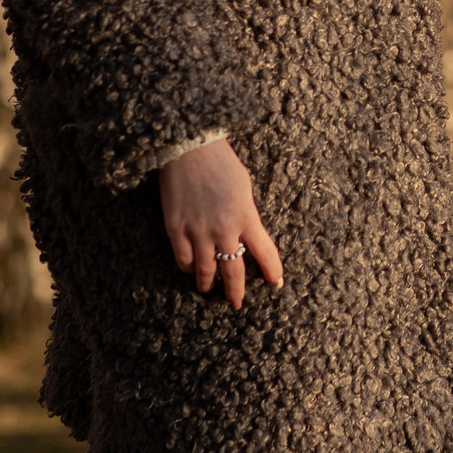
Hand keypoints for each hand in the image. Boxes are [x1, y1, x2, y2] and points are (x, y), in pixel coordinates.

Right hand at [159, 138, 283, 308]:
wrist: (190, 147)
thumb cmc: (221, 163)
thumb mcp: (245, 188)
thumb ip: (247, 215)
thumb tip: (246, 236)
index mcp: (246, 216)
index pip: (265, 252)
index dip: (272, 271)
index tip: (276, 284)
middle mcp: (224, 229)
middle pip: (234, 272)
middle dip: (236, 292)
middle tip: (237, 304)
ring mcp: (198, 231)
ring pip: (205, 272)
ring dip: (208, 284)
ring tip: (209, 289)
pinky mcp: (176, 229)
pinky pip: (183, 260)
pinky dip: (188, 267)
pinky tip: (191, 269)